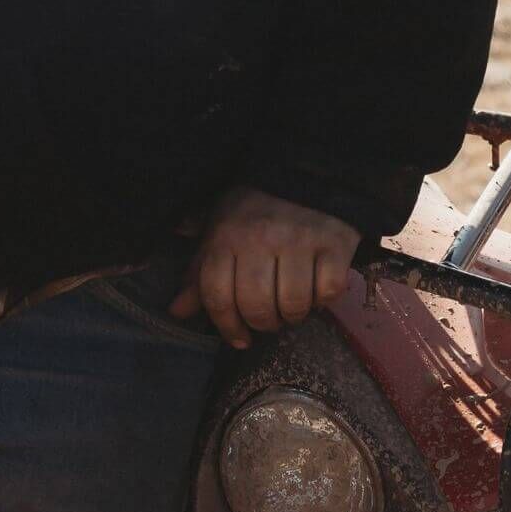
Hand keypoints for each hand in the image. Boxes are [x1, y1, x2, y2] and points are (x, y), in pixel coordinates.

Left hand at [169, 186, 358, 348]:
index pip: (217, 296)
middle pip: (257, 307)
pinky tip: (317, 287)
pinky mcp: (334, 244)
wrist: (304, 173)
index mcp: (226, 235)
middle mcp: (260, 238)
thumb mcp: (218, 230)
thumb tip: (176, 311)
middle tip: (269, 318)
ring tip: (292, 302)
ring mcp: (299, 240)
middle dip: (263, 323)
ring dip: (293, 314)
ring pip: (293, 305)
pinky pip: (328, 292)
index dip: (226, 326)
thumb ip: (199, 272)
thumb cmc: (253, 208)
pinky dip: (324, 298)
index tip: (239, 338)